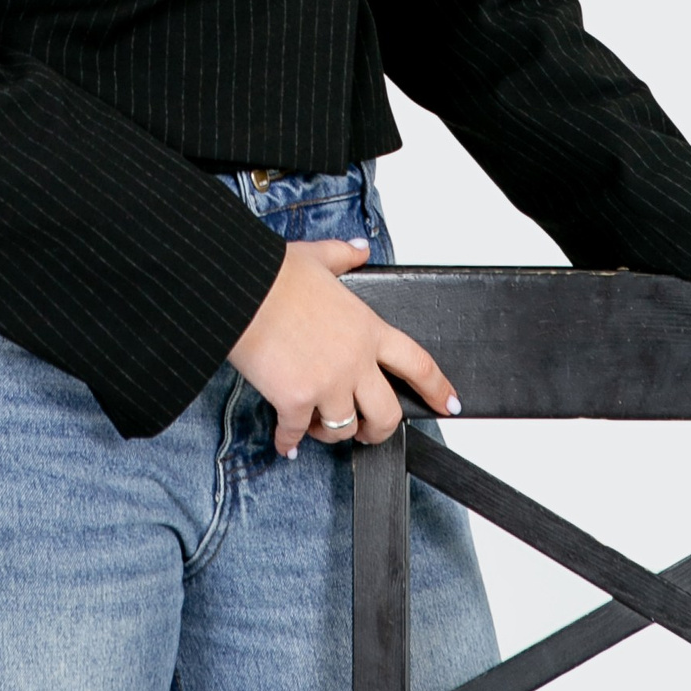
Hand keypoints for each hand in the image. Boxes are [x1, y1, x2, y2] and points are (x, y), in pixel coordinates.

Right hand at [227, 237, 462, 457]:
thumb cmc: (276, 274)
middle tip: (368, 432)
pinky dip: (288, 441)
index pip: (417, 363)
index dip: (436, 387)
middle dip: (379, 430)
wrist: (243, 290)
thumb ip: (344, 256)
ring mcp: (327, 384)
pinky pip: (296, 433)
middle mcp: (354, 361)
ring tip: (313, 424)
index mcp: (367, 329)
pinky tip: (284, 441)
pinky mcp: (295, 401)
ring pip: (343, 428)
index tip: (448, 403)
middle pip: (386, 413)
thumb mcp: (319, 257)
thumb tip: (359, 248)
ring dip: (329, 432)